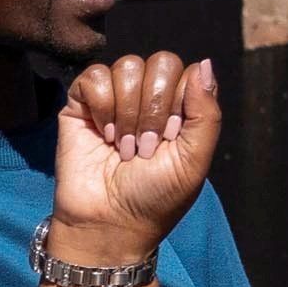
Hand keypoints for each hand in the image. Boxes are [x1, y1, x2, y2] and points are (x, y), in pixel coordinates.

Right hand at [51, 49, 217, 253]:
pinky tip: (103, 135)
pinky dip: (102, 106)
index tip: (169, 140)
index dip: (178, 103)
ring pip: (127, 66)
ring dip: (127, 113)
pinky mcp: (81, 104)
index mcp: (178, 107)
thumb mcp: (194, 160)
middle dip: (153, 108)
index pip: (185, 71)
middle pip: (160, 62)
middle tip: (144, 148)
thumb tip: (205, 64)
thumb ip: (207, 113)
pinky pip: (94, 76)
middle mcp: (147, 97)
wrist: (110, 223)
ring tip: (123, 148)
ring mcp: (114, 98)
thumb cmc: (154, 198)